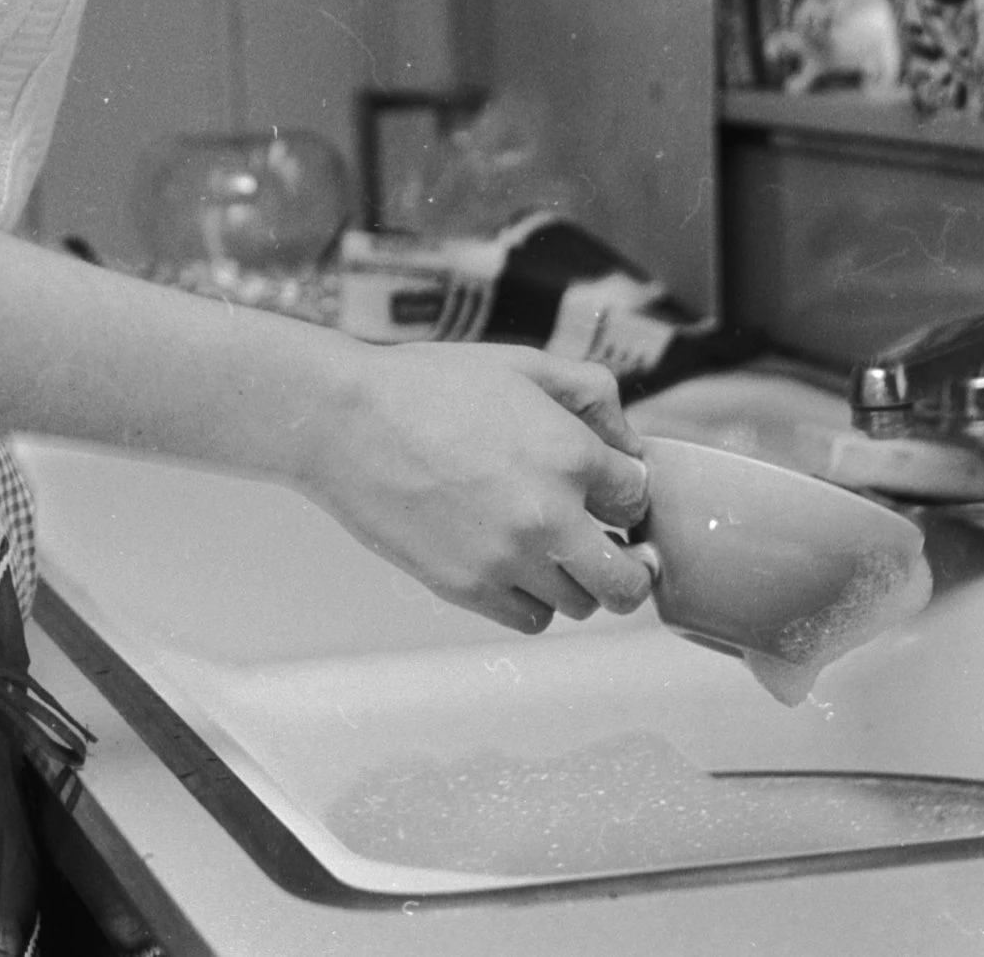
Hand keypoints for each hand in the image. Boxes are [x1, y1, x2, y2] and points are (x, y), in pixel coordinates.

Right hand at [292, 342, 658, 632]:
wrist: (347, 420)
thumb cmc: (428, 385)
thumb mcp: (519, 363)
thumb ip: (590, 392)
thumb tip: (629, 444)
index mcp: (569, 453)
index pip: (637, 497)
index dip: (623, 489)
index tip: (605, 489)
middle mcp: (549, 515)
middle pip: (628, 581)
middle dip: (629, 565)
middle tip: (608, 547)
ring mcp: (508, 559)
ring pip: (581, 605)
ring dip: (574, 579)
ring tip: (544, 546)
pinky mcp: (468, 588)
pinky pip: (530, 619)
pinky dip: (530, 599)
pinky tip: (511, 562)